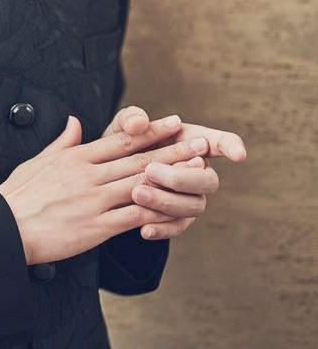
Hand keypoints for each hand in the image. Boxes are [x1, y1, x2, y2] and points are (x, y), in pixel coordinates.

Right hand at [0, 111, 215, 263]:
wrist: (4, 228)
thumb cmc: (17, 196)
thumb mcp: (38, 161)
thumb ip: (62, 141)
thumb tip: (75, 121)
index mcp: (76, 157)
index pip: (122, 139)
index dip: (152, 130)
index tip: (173, 122)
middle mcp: (89, 175)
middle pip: (138, 158)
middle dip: (173, 149)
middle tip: (199, 141)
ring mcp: (94, 200)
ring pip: (141, 183)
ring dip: (173, 176)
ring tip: (197, 169)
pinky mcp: (96, 226)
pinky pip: (133, 216)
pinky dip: (157, 211)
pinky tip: (176, 208)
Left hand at [104, 104, 245, 239]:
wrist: (110, 174)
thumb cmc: (123, 144)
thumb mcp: (122, 127)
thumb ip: (130, 119)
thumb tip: (139, 122)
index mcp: (193, 143)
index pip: (221, 143)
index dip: (232, 147)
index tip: (238, 155)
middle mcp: (199, 172)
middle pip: (209, 180)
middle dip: (181, 177)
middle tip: (150, 170)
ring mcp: (191, 197)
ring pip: (194, 205)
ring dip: (166, 201)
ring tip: (137, 193)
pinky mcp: (177, 219)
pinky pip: (177, 227)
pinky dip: (162, 229)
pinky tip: (144, 229)